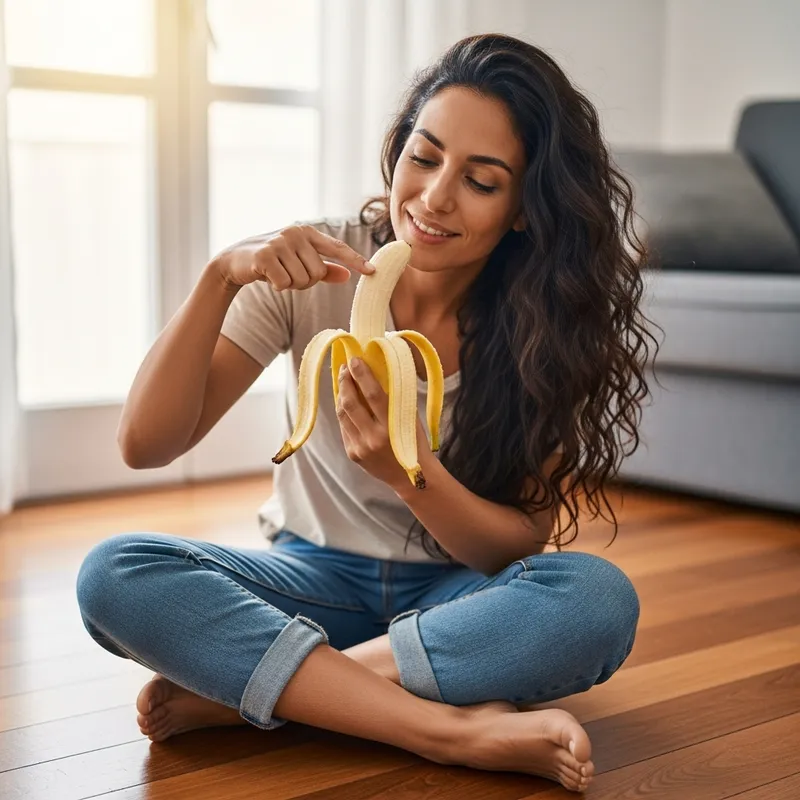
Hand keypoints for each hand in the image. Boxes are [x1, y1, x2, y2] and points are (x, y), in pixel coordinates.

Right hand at [211, 224, 374, 290]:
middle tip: (288, 275)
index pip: (337, 248)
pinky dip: (278, 286)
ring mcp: (280, 242)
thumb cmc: (272, 262)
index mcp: (308, 233)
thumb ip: (324, 269)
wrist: (235, 261)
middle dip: (305, 282)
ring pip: (303, 280)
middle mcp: (296, 233)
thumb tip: (347, 276)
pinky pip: (285, 283)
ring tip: (277, 274)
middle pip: (318, 273)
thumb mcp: (298, 262)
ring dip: (291, 285)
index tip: (373, 272)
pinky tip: (267, 277)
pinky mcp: (265, 255)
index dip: (356, 260)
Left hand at [336, 357, 430, 489]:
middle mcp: (373, 437)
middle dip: (345, 381)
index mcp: (391, 426)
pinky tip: (347, 402)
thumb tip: (377, 372)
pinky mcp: (353, 454)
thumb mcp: (409, 418)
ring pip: (343, 414)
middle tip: (345, 368)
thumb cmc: (415, 442)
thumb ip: (393, 399)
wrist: (411, 478)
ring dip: (341, 395)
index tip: (354, 359)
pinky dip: (344, 413)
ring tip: (344, 382)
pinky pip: (344, 427)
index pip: (372, 394)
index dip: (361, 374)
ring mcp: (360, 447)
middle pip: (351, 403)